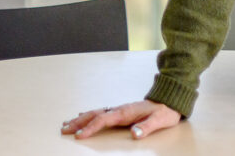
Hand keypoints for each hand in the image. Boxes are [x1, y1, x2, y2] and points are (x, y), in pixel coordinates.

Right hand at [61, 100, 181, 139]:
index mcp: (126, 112)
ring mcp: (120, 109)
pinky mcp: (121, 110)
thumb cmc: (165, 111)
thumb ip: (147, 127)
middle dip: (79, 122)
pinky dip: (89, 115)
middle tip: (63, 130)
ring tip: (66, 124)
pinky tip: (82, 116)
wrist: (170, 99)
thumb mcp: (160, 120)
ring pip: (96, 113)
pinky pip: (101, 112)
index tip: (79, 135)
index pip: (104, 120)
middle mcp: (120, 109)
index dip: (91, 128)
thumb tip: (134, 134)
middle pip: (95, 115)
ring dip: (80, 118)